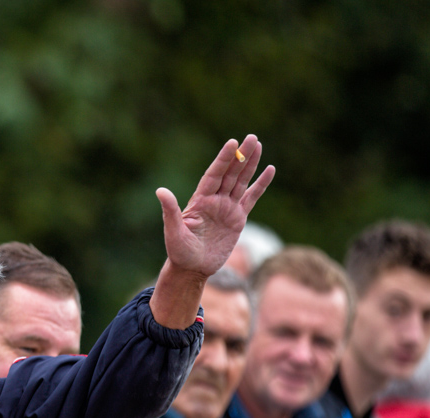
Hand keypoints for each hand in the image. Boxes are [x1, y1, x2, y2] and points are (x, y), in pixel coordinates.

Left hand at [156, 135, 274, 278]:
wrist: (192, 268)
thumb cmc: (179, 251)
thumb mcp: (173, 232)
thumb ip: (170, 211)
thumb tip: (160, 191)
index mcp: (200, 200)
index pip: (214, 175)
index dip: (223, 159)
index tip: (232, 143)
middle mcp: (214, 200)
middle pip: (230, 173)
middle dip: (241, 156)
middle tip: (251, 137)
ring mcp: (227, 208)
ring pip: (241, 181)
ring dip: (250, 164)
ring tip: (258, 145)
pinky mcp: (238, 218)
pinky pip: (251, 198)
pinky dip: (260, 185)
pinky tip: (269, 170)